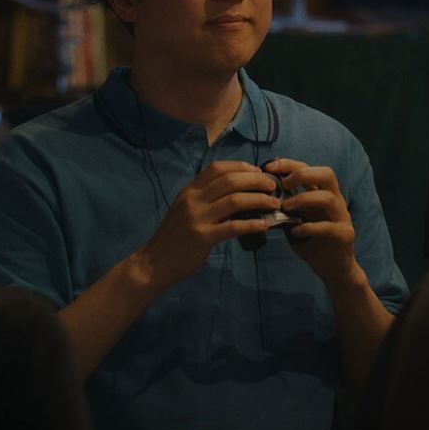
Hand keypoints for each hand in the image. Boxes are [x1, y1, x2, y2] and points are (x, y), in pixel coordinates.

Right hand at [134, 161, 278, 289]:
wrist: (154, 263)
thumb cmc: (174, 237)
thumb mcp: (185, 209)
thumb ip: (204, 199)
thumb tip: (235, 192)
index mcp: (189, 190)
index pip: (217, 168)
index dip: (240, 166)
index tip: (257, 171)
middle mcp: (193, 199)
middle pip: (230, 180)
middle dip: (255, 180)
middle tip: (272, 186)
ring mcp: (197, 217)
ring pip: (234, 200)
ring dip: (259, 199)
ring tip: (274, 203)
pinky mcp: (203, 237)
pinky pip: (232, 227)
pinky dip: (252, 224)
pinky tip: (264, 225)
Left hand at [265, 158, 361, 288]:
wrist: (334, 268)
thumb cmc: (313, 242)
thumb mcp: (296, 221)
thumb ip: (286, 209)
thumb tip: (261, 198)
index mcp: (323, 193)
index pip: (309, 168)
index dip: (290, 164)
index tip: (269, 167)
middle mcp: (336, 201)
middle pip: (326, 174)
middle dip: (302, 175)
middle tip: (283, 184)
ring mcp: (342, 217)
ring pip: (328, 198)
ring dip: (303, 199)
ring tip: (285, 207)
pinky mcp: (344, 235)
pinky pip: (328, 227)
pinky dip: (309, 227)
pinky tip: (295, 232)